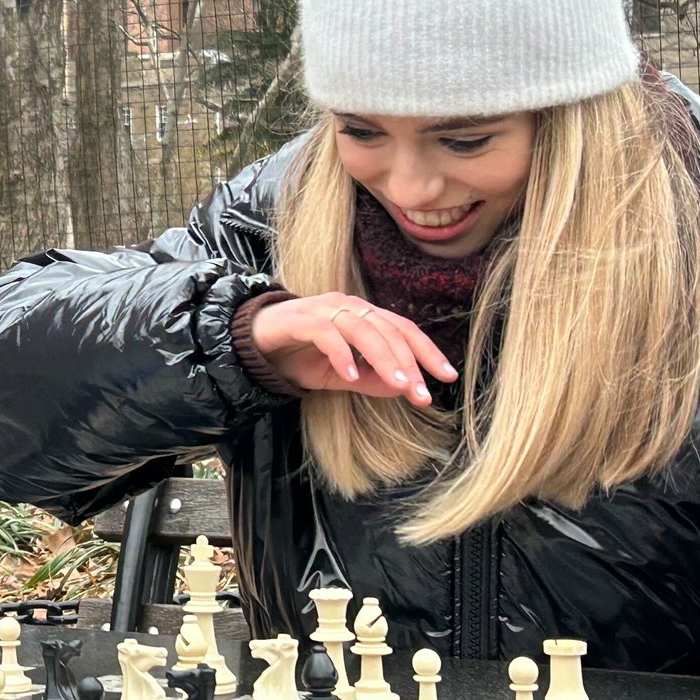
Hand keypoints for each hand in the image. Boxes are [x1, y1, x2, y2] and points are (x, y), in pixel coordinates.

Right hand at [249, 293, 456, 406]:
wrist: (252, 345)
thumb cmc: (299, 356)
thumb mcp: (341, 376)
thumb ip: (371, 381)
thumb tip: (405, 389)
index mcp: (363, 316)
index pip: (403, 330)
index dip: (427, 352)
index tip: (447, 376)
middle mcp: (348, 306)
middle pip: (389, 329)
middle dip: (410, 362)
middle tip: (423, 393)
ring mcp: (324, 309)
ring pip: (364, 329)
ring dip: (384, 359)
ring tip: (399, 386)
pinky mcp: (300, 318)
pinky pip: (327, 334)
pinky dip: (342, 354)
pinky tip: (351, 376)